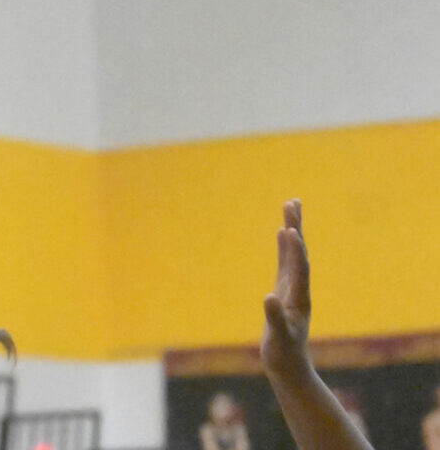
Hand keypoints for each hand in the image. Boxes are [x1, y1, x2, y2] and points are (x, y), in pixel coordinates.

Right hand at [262, 199, 311, 378]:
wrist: (290, 365)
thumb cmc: (283, 354)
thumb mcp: (279, 339)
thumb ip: (275, 318)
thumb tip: (268, 298)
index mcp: (299, 299)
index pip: (300, 269)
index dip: (295, 250)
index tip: (290, 230)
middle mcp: (299, 289)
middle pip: (299, 253)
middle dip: (296, 227)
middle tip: (293, 202)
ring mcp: (293, 287)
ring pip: (294, 253)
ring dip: (293, 230)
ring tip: (291, 206)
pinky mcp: (285, 290)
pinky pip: (286, 261)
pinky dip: (285, 245)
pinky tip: (284, 232)